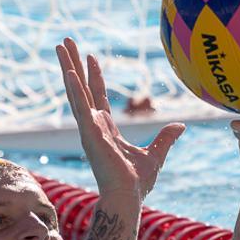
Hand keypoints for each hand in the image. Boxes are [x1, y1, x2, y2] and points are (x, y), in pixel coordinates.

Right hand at [57, 37, 183, 200]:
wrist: (129, 197)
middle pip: (81, 87)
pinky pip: (80, 107)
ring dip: (67, 67)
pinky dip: (74, 89)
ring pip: (75, 91)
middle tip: (64, 42)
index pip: (97, 96)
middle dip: (73, 63)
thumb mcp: (156, 154)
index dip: (94, 76)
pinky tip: (68, 71)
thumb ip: (166, 137)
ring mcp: (88, 128)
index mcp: (106, 129)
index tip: (91, 56)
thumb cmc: (137, 182)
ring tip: (59, 45)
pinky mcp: (89, 133)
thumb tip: (180, 126)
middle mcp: (93, 125)